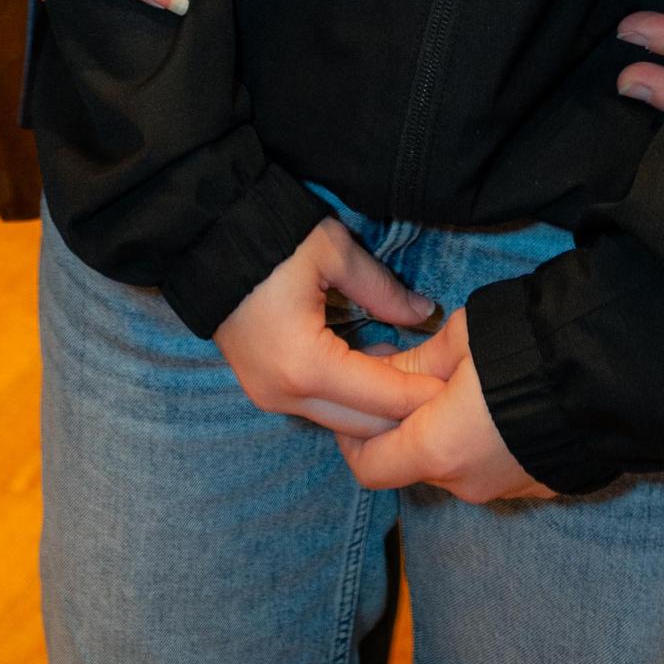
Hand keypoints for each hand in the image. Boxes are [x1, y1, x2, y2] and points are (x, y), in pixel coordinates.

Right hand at [215, 217, 443, 433]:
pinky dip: (352, 400)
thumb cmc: (268, 238)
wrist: (202, 236)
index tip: (461, 388)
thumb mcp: (332, 252)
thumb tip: (423, 312)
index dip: (425, 393)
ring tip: (414, 375)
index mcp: (307, 366)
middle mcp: (288, 396)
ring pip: (342, 424)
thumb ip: (382, 290)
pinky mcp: (264, 390)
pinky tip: (374, 367)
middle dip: (407, 412)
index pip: (384, 397)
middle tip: (445, 388)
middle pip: (365, 427)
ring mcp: (271, 398)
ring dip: (379, 408)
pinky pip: (320, 409)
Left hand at [334, 304, 551, 502]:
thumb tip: (381, 369)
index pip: (367, 466)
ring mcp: (502, 490)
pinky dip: (479, 442)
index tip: (359, 396)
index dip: (352, 434)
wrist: (609, 378)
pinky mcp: (534, 486)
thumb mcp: (459, 340)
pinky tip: (495, 403)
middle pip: (410, 463)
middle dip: (400, 426)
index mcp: (435, 449)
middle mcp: (463, 483)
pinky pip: (489, 466)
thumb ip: (414, 363)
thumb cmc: (523, 350)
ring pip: (451, 465)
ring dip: (442, 433)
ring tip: (457, 384)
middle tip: (405, 378)